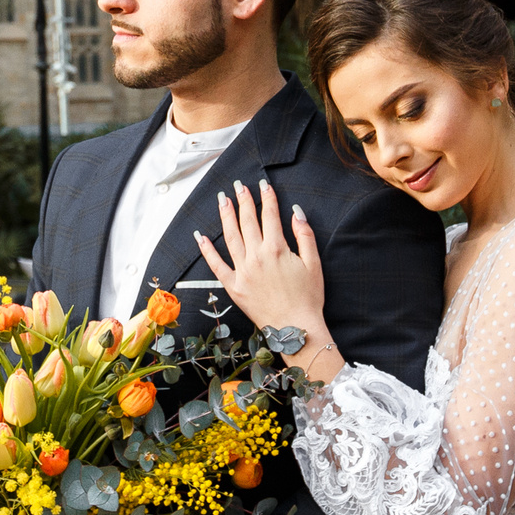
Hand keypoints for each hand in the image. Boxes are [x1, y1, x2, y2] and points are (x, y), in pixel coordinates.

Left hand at [197, 180, 329, 350]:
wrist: (295, 329)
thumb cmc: (308, 298)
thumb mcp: (314, 264)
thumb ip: (305, 235)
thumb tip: (296, 212)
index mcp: (277, 249)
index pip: (270, 215)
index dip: (267, 198)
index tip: (263, 185)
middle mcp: (257, 257)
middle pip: (248, 221)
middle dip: (244, 200)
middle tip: (239, 185)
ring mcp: (243, 271)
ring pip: (231, 237)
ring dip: (226, 216)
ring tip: (223, 200)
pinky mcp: (234, 286)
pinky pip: (216, 265)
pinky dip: (207, 250)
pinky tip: (201, 236)